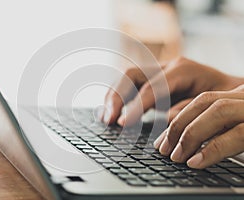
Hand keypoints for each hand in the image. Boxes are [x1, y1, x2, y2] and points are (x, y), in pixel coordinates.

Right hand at [101, 57, 243, 125]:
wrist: (230, 88)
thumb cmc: (224, 96)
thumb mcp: (211, 105)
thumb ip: (185, 112)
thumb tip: (163, 119)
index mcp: (182, 70)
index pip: (151, 88)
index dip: (135, 106)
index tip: (123, 124)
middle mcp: (167, 66)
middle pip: (132, 76)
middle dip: (117, 97)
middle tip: (109, 119)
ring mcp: (159, 72)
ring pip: (128, 79)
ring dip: (114, 97)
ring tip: (106, 117)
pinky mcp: (154, 81)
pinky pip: (132, 86)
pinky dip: (120, 99)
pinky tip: (113, 112)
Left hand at [154, 85, 243, 168]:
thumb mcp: (236, 127)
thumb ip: (214, 128)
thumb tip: (180, 144)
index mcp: (238, 96)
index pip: (201, 101)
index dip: (178, 119)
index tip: (161, 141)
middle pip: (205, 101)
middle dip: (179, 126)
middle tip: (163, 149)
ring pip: (218, 111)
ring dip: (192, 135)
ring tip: (176, 156)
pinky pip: (238, 133)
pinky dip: (213, 148)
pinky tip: (196, 161)